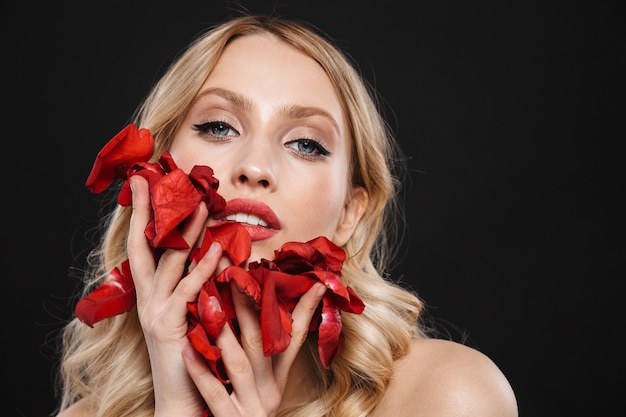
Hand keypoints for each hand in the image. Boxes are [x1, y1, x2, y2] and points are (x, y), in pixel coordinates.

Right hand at [127, 174, 221, 416]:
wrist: (187, 399)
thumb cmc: (195, 355)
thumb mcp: (193, 313)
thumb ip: (198, 285)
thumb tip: (215, 252)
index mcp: (152, 294)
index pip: (143, 247)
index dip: (142, 216)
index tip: (145, 183)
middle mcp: (148, 299)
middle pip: (144, 246)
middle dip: (147, 211)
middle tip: (154, 178)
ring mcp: (155, 311)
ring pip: (168, 262)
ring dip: (185, 231)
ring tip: (202, 204)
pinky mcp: (170, 325)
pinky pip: (189, 290)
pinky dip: (203, 268)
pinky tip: (218, 249)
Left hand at [182, 271, 326, 416]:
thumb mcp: (266, 392)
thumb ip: (269, 362)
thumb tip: (273, 327)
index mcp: (278, 382)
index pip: (295, 340)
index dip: (304, 310)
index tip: (310, 280)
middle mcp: (270, 393)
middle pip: (264, 343)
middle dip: (251, 307)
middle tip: (238, 272)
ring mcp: (252, 408)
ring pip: (241, 364)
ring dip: (225, 331)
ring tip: (208, 302)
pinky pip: (215, 393)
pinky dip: (202, 370)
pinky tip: (187, 348)